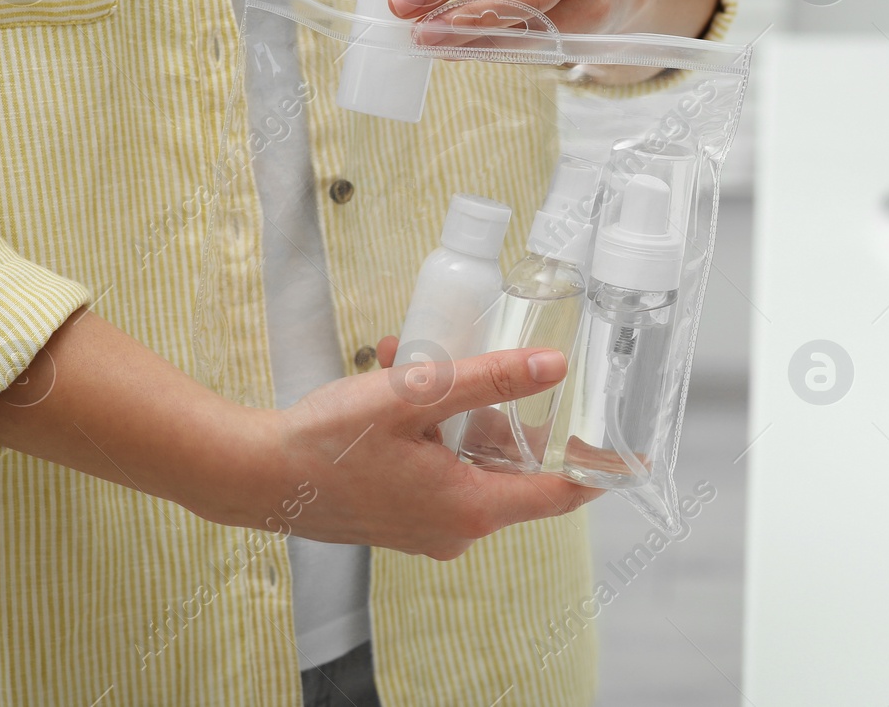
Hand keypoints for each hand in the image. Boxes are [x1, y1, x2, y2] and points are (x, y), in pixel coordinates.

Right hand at [0, 313, 597, 563]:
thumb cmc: (328, 441)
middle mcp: (458, 528)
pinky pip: (442, 468)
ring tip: (412, 361)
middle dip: (501, 408)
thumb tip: (554, 365)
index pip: (562, 493)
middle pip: (514, 465)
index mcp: (471, 506)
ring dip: (456, 409)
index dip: (601, 469)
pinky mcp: (404, 518)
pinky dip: (432, 429)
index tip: (635, 452)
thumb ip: (491, 379)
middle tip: (483, 362)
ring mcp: (429, 527)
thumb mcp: (417, 396)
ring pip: (473, 459)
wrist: (253, 476)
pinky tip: (394, 385)